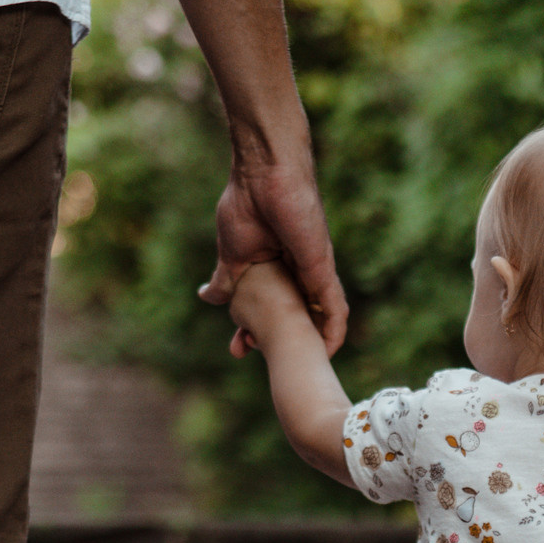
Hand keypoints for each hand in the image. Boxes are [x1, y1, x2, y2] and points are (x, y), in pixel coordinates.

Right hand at [199, 162, 348, 359]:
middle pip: (294, 318)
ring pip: (318, 317)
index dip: (253, 331)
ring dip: (309, 343)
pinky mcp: (322, 267)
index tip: (238, 349)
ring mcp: (312, 271)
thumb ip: (226, 278)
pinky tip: (330, 349)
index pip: (268, 309)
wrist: (264, 174)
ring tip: (302, 368)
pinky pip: (335, 305)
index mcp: (274, 269)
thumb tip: (208, 297)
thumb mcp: (232, 252)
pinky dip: (334, 329)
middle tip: (255, 358)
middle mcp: (297, 274)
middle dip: (277, 343)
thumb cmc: (247, 203)